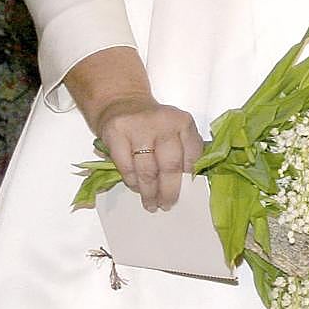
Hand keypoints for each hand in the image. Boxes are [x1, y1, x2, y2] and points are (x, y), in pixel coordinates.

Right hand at [95, 94, 203, 213]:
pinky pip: (126, 167)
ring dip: (150, 192)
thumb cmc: (154, 124)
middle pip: (170, 165)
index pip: (192, 154)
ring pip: (147, 170)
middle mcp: (164, 122)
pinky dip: (133, 182)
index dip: (190, 176)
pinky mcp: (117, 133)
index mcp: (183, 121)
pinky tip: (136, 188)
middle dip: (169, 190)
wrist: (123, 104)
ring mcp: (139, 127)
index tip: (188, 191)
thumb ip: (184, 149)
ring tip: (152, 204)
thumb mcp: (175, 129)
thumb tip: (190, 181)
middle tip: (168, 204)